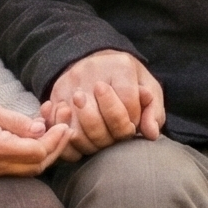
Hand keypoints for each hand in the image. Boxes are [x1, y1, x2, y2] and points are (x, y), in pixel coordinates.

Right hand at [0, 96, 74, 176]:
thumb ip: (17, 122)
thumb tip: (41, 129)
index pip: (37, 152)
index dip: (55, 138)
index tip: (63, 123)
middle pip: (38, 165)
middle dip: (56, 147)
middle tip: (66, 126)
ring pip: (31, 170)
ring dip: (47, 152)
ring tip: (56, 131)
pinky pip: (20, 168)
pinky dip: (33, 155)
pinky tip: (38, 138)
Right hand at [40, 50, 166, 158]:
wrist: (95, 62)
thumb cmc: (126, 79)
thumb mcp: (147, 88)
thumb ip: (153, 110)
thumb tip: (151, 133)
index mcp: (120, 66)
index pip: (128, 104)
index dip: (133, 122)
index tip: (134, 123)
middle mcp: (90, 73)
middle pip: (98, 121)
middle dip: (112, 137)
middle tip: (118, 135)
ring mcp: (68, 86)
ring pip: (76, 130)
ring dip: (92, 144)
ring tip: (103, 140)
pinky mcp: (54, 98)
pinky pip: (57, 130)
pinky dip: (69, 145)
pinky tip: (83, 144)